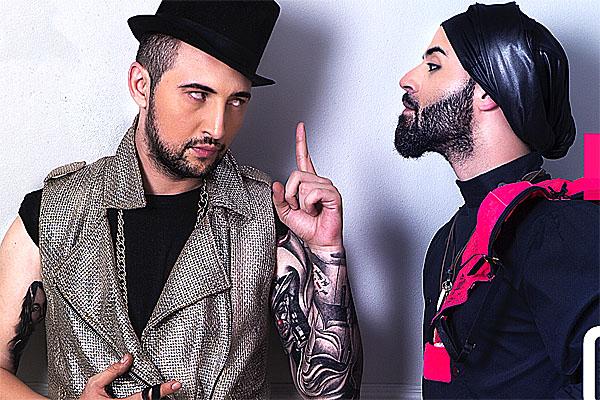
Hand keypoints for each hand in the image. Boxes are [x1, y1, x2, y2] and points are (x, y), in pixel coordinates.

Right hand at [79, 353, 180, 398]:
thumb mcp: (94, 384)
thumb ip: (111, 371)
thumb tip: (127, 358)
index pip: (147, 396)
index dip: (163, 389)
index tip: (176, 384)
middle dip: (161, 394)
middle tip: (174, 386)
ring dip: (154, 398)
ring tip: (165, 389)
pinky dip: (146, 399)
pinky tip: (152, 395)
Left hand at [273, 122, 342, 252]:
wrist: (319, 241)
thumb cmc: (306, 227)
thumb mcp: (284, 212)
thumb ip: (278, 198)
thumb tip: (276, 184)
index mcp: (308, 182)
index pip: (304, 158)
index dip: (301, 142)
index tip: (301, 127)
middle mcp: (318, 181)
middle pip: (295, 175)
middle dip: (291, 195)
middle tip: (300, 208)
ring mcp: (327, 186)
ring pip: (302, 185)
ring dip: (300, 202)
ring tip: (310, 211)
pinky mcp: (333, 194)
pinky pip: (312, 193)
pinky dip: (309, 205)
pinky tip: (317, 211)